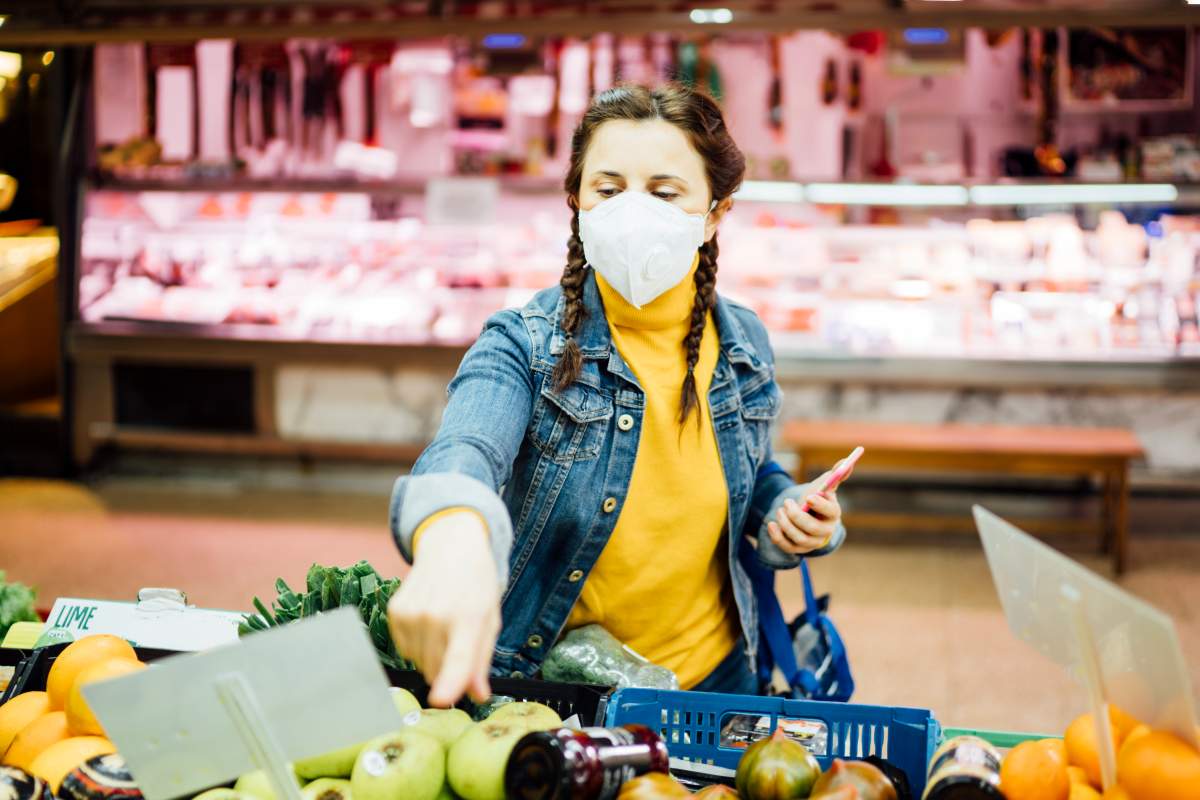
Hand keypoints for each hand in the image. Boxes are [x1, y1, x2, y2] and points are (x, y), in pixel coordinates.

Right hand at [387, 512, 500, 706]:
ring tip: (444, 625)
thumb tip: (478, 696)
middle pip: (436, 671)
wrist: (451, 546)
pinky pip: (405, 650)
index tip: (440, 699)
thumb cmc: (476, 586)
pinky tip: (428, 621)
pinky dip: (417, 644)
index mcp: (469, 617)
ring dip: (432, 656)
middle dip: (448, 669)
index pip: (458, 657)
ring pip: (419, 663)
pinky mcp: (395, 612)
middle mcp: (437, 615)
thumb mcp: (490, 620)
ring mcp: (412, 613)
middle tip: (459, 639)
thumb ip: (481, 661)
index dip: (449, 682)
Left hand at [765, 463, 849, 555]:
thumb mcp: (824, 485)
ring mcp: (812, 542)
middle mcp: (826, 531)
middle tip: (787, 503)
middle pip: (814, 528)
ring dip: (787, 524)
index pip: (831, 511)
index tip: (808, 497)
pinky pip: (788, 547)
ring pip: (800, 539)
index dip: (820, 505)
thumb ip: (835, 474)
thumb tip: (845, 462)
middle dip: (797, 515)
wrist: (807, 515)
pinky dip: (777, 536)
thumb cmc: (817, 498)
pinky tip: (771, 524)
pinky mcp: (799, 549)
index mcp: (833, 513)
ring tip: (780, 510)